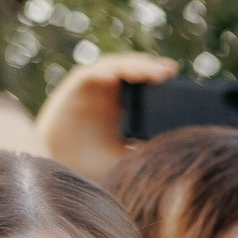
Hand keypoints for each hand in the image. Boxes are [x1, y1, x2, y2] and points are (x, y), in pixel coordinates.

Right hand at [33, 52, 176, 180]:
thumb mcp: (128, 157)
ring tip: (149, 71)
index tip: (175, 74)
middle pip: (129, 70)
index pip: (141, 81)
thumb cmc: (91, 165)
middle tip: (169, 70)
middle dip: (148, 66)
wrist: (59, 171)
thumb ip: (147, 151)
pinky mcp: (71, 92)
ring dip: (130, 66)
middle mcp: (106, 93)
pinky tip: (115, 76)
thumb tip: (179, 149)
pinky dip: (101, 73)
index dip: (156, 74)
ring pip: (111, 68)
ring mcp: (89, 91)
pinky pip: (87, 76)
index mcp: (121, 105)